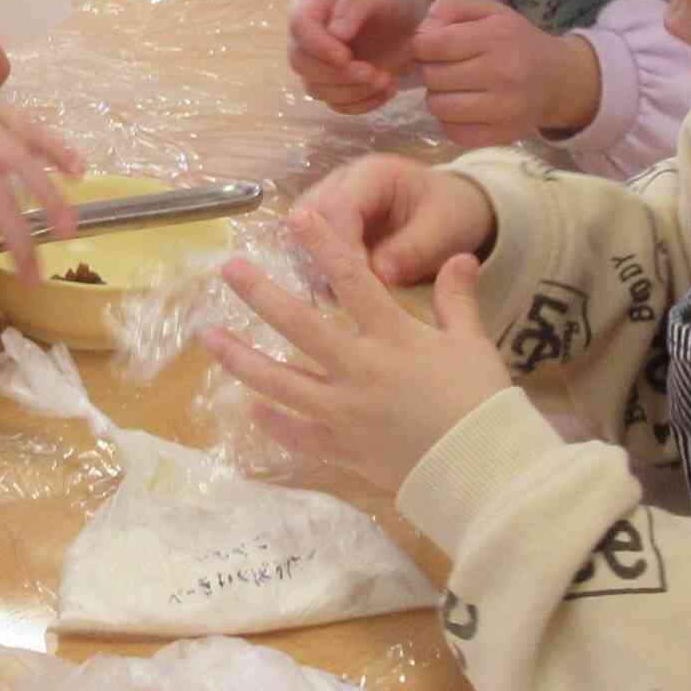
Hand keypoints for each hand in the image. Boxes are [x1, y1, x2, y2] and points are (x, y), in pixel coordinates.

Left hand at [205, 207, 511, 493]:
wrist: (482, 473)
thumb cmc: (482, 403)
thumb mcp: (474, 345)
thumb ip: (457, 300)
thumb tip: (459, 256)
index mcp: (394, 339)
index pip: (354, 281)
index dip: (325, 246)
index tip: (297, 217)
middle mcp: (359, 370)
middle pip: (299, 326)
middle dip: (259, 294)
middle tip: (228, 269)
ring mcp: (343, 413)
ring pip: (279, 381)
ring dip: (239, 356)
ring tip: (208, 335)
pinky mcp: (340, 450)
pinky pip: (296, 435)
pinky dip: (272, 423)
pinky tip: (250, 408)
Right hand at [288, 0, 429, 113]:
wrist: (401, 19)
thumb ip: (354, 6)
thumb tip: (335, 33)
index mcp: (313, 6)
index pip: (299, 27)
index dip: (318, 46)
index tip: (346, 57)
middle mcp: (308, 38)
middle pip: (301, 63)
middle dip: (335, 74)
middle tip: (371, 72)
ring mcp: (319, 65)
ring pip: (316, 89)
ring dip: (351, 92)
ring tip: (386, 80)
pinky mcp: (336, 86)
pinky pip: (338, 105)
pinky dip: (363, 104)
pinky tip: (388, 90)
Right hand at [289, 155, 498, 287]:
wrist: (455, 209)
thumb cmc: (453, 214)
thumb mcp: (445, 230)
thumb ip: (413, 250)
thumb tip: (379, 275)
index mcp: (373, 174)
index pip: (340, 205)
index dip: (341, 243)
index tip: (354, 280)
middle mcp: (343, 181)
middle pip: (309, 214)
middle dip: (318, 253)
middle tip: (335, 292)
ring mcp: (331, 200)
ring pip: (300, 229)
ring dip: (310, 262)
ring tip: (331, 296)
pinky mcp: (328, 223)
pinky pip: (307, 244)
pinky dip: (314, 267)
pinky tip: (329, 293)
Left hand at [412, 0, 600, 146]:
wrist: (558, 80)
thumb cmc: (515, 41)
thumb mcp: (488, 11)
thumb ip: (450, 8)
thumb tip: (422, 32)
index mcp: (497, 37)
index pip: (433, 44)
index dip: (421, 45)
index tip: (430, 47)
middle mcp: (503, 74)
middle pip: (432, 77)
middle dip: (430, 70)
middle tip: (445, 67)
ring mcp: (504, 109)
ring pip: (438, 107)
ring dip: (438, 96)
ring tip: (454, 87)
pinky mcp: (502, 135)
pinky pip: (452, 132)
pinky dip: (450, 121)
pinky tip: (464, 107)